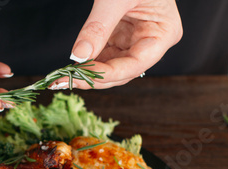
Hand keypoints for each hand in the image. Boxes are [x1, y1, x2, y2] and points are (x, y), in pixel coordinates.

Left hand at [51, 0, 181, 89]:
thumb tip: (79, 56)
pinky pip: (103, 56)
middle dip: (94, 77)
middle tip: (65, 81)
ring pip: (111, 67)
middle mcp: (151, 41)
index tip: (81, 75)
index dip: (108, 73)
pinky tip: (72, 67)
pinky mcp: (120, 36)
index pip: (135, 64)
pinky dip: (87, 62)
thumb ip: (98, 27)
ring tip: (64, 77)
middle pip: (122, 71)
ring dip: (88, 73)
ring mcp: (135, 40)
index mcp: (163, 33)